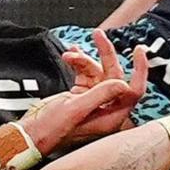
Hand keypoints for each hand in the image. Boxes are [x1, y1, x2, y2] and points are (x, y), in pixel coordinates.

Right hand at [27, 33, 149, 151]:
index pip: (133, 91)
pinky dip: (79, 63)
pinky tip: (70, 55)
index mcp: (111, 118)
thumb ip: (100, 95)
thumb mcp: (76, 109)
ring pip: (98, 72)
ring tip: (68, 55)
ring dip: (84, 60)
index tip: (138, 50)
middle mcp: (105, 110)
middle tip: (98, 35)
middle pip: (114, 76)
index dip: (139, 70)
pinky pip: (86, 74)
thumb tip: (123, 83)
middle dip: (105, 55)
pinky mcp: (81, 96)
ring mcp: (93, 102)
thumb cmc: (50, 129)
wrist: (30, 134)